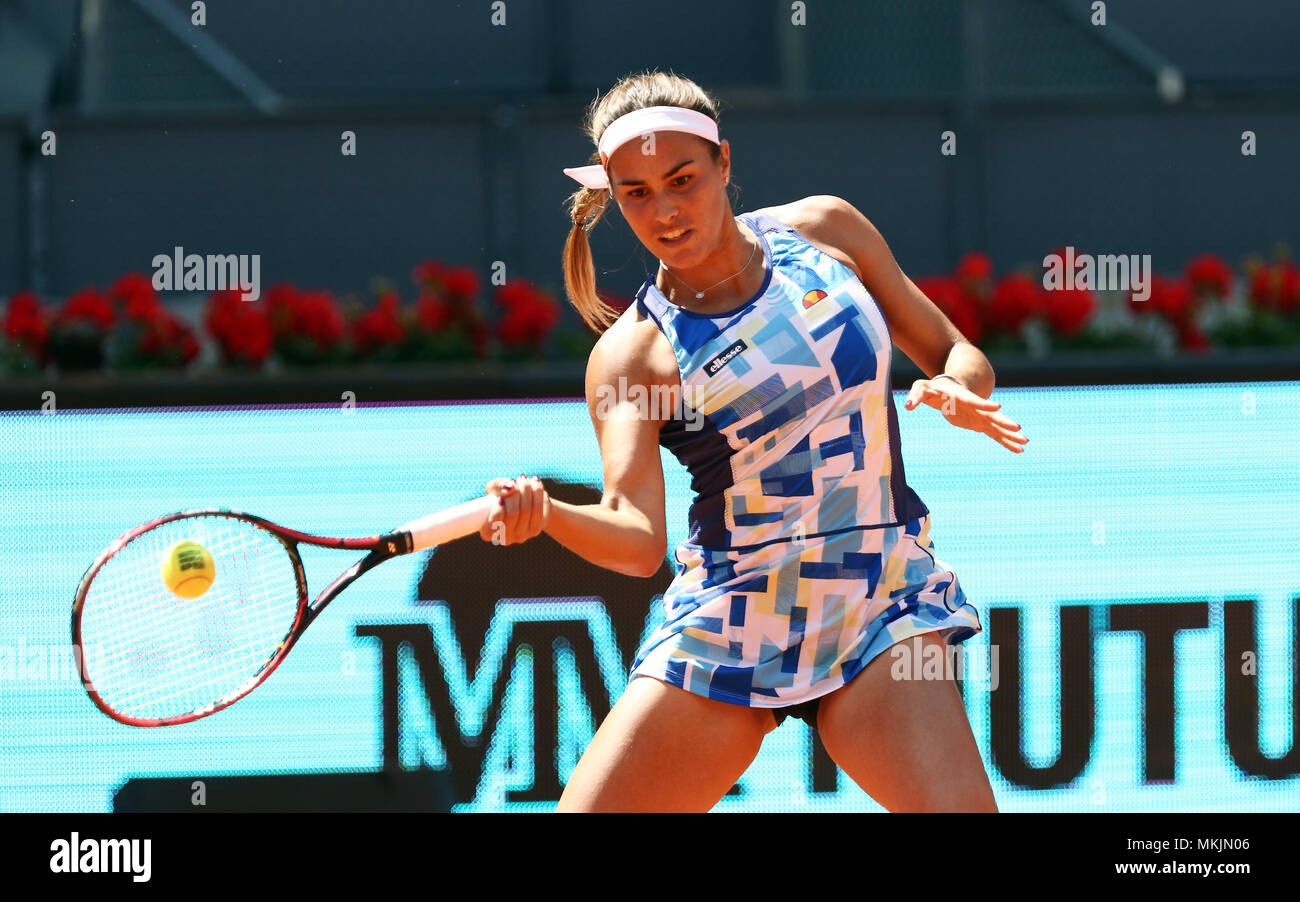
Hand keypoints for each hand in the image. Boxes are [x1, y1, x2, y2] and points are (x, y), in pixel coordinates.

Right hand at [479, 475, 550, 544]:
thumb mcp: (495, 488)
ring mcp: (522, 536)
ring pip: (528, 509)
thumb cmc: (503, 496)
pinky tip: (534, 482)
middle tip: (516, 480)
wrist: (523, 503)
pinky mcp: (536, 530)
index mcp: (488, 533)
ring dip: (527, 488)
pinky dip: (537, 492)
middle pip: (513, 513)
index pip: (495, 522)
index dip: (499, 507)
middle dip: (516, 492)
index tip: (501, 497)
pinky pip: (540, 508)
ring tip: (524, 478)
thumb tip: (510, 487)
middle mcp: (505, 538)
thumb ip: (498, 485)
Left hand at [904, 378, 1028, 453]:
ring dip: (1010, 436)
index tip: (998, 406)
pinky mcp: (981, 425)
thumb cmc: (933, 388)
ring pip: (998, 427)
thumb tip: (908, 406)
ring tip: (1026, 443)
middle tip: (1018, 429)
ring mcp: (980, 417)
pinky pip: (996, 435)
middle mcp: (976, 407)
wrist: (947, 388)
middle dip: (1004, 422)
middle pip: (992, 416)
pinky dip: (1006, 443)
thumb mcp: (921, 388)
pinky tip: (1019, 450)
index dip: (985, 404)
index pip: (975, 401)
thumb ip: (916, 395)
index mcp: (963, 398)